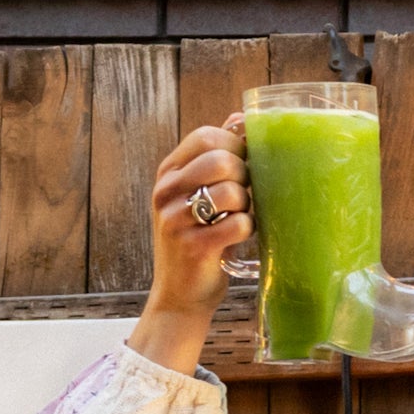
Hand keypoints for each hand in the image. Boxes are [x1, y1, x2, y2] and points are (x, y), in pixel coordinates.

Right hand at [146, 118, 249, 319]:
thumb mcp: (200, 194)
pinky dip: (248, 230)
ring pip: (233, 192)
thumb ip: (217, 157)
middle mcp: (165, 192)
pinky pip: (239, 224)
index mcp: (168, 172)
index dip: (236, 147)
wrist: (180, 295)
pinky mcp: (192, 247)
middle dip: (245, 176)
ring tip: (237, 219)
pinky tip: (236, 238)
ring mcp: (175, 220)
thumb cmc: (200, 238)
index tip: (244, 166)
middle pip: (222, 160)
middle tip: (242, 198)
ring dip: (247, 207)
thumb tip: (240, 118)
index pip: (207, 137)